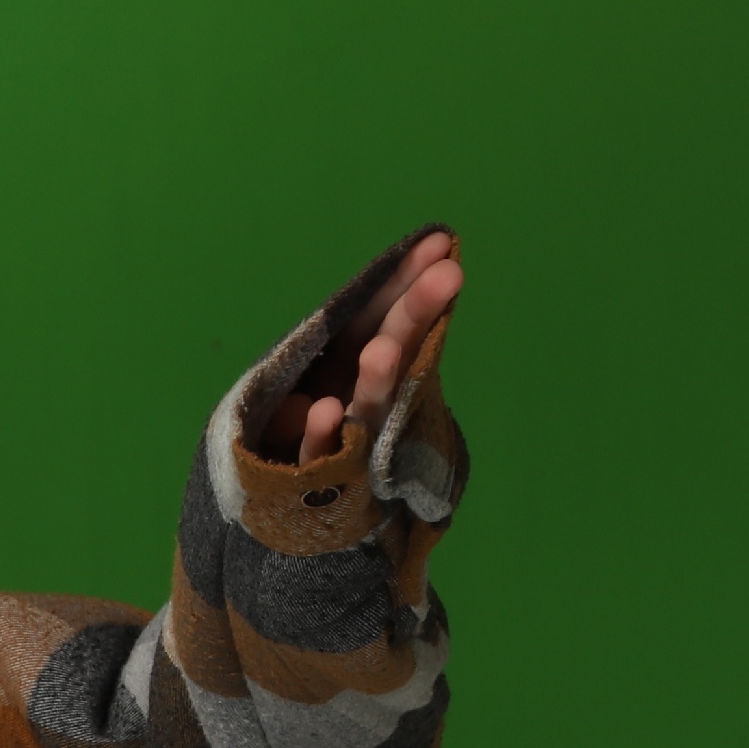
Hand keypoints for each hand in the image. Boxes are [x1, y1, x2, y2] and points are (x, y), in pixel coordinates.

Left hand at [257, 230, 462, 461]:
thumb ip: (360, 326)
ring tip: (383, 350)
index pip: (391, 314)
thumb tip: (410, 268)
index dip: (411, 281)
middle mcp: (368, 397)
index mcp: (367, 360)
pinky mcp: (319, 472)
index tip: (441, 245)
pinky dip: (322, 436)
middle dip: (416, 314)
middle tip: (447, 276)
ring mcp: (348, 436)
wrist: (300, 502)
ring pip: (367, 405)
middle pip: (394, 349)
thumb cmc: (323, 424)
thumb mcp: (330, 365)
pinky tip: (325, 411)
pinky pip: (318, 455)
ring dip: (377, 377)